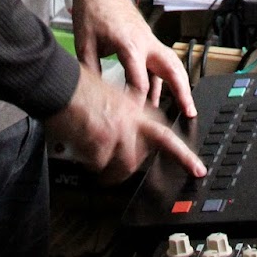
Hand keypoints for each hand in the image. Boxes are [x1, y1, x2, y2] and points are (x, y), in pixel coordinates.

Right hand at [45, 61, 205, 183]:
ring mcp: (118, 129)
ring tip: (98, 164)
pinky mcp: (101, 139)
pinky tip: (82, 150)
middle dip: (133, 167)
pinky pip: (99, 164)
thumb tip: (129, 142)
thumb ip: (125, 118)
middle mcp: (131, 118)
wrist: (60, 83)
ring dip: (110, 170)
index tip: (196, 168)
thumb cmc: (79, 89)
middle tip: (124, 173)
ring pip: (124, 165)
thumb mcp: (112, 99)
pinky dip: (89, 161)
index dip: (183, 154)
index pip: (165, 134)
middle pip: (145, 155)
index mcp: (136, 108)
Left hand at [69, 0, 196, 116]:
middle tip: (190, 111)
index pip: (141, 82)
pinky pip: (161, 59)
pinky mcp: (146, 36)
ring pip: (171, 62)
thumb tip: (95, 95)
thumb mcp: (84, 43)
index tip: (137, 119)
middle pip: (171, 69)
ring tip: (185, 105)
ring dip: (180, 83)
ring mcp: (148, 38)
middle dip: (182, 91)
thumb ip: (92, 71)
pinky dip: (164, 76)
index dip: (139, 103)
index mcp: (130, 44)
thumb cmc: (91, 10)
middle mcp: (145, 41)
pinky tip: (160, 92)